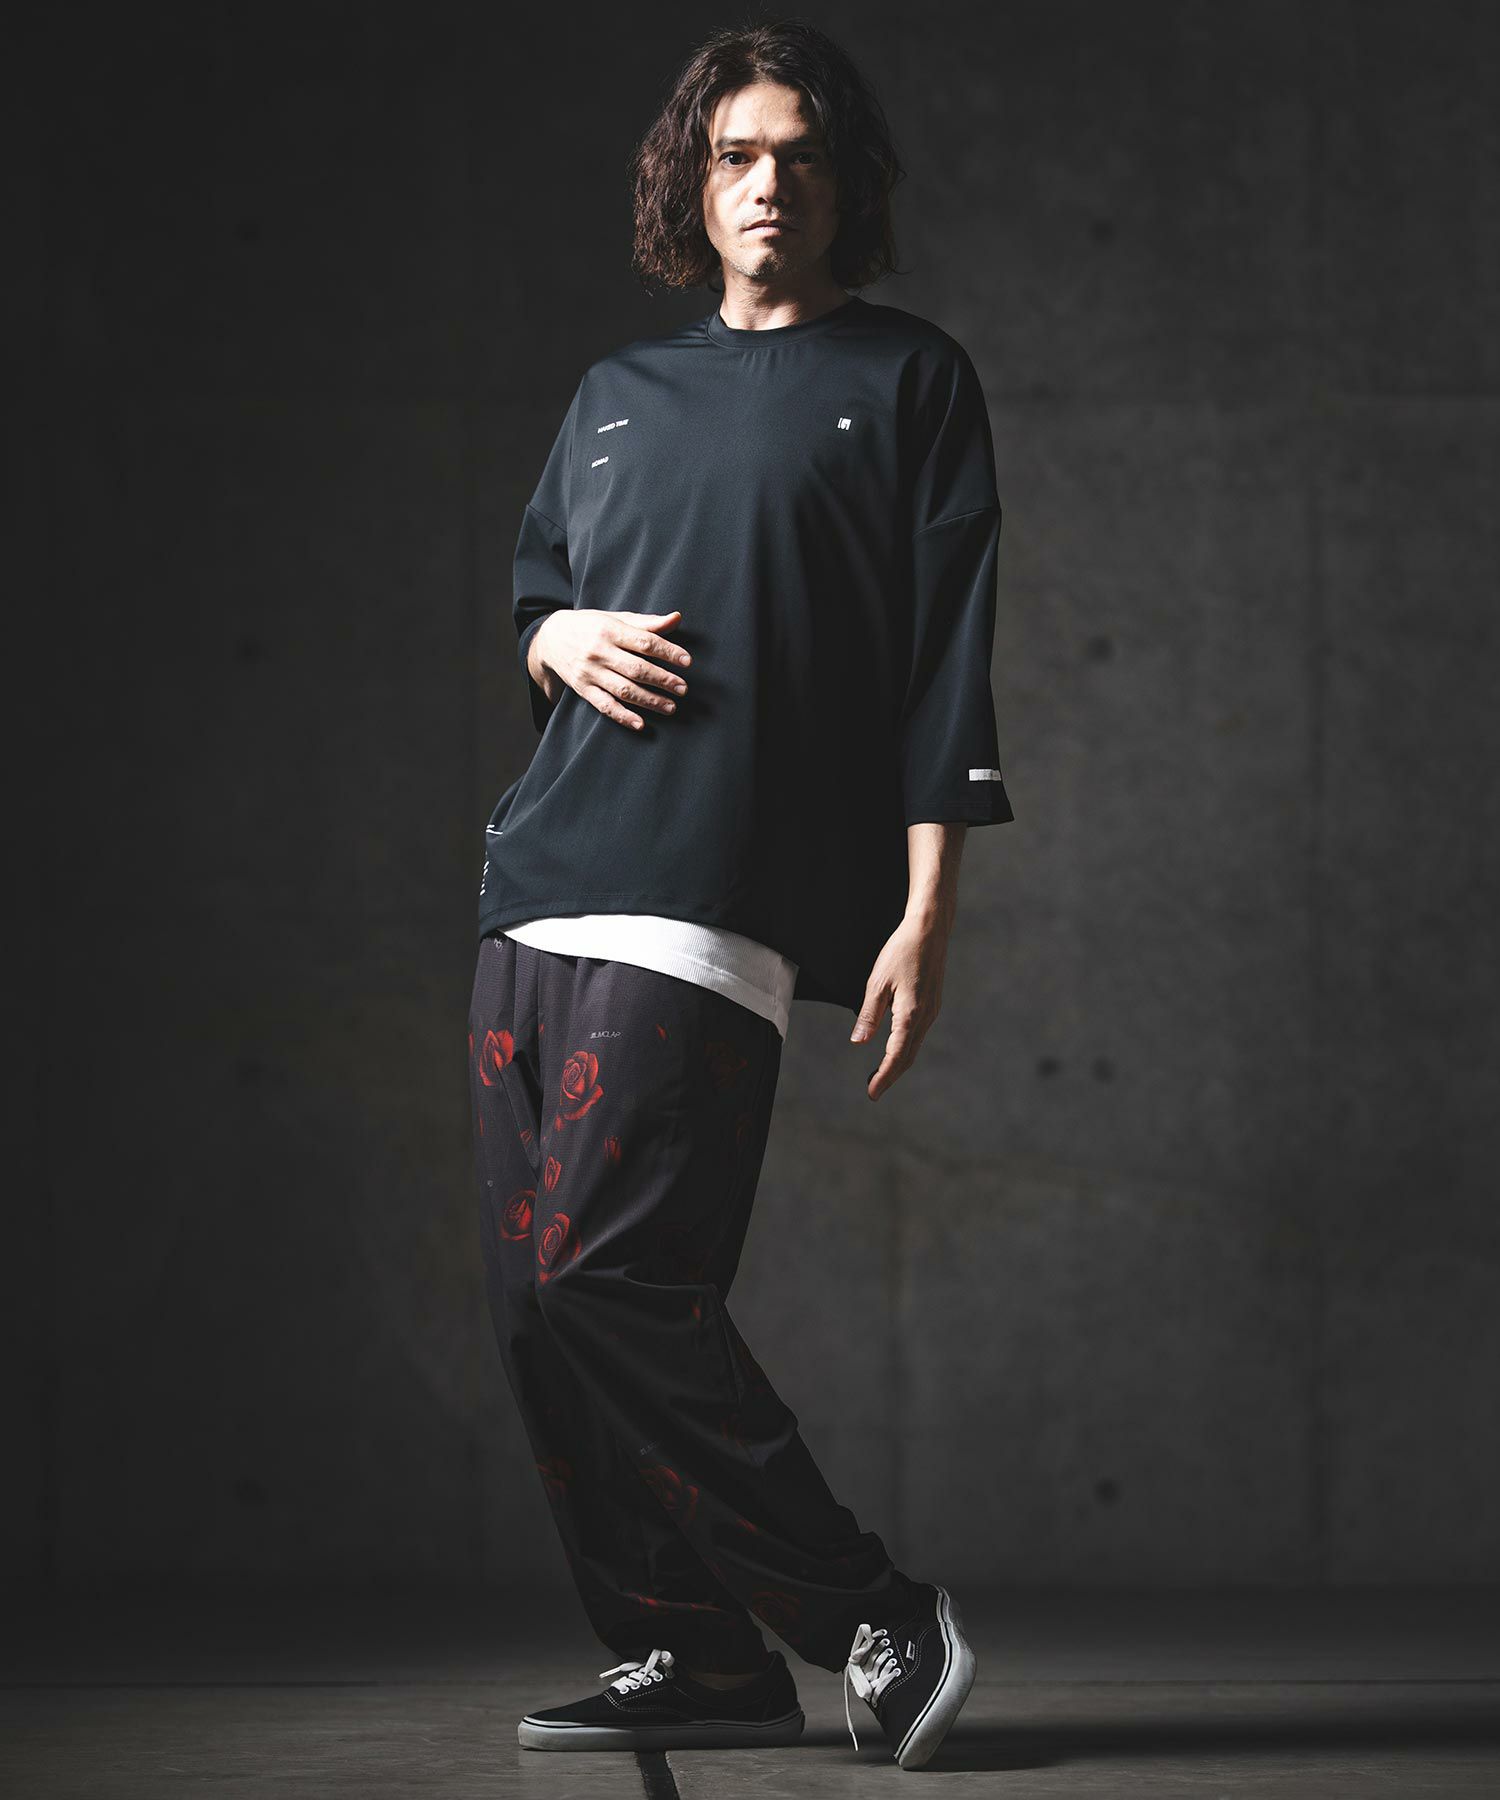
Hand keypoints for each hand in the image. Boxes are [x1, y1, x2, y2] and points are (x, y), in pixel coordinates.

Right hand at [531, 608, 690, 729]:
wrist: (550, 638)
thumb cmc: (591, 626)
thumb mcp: (616, 619)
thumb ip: (646, 623)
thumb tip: (676, 618)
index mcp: (610, 630)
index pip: (645, 642)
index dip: (668, 652)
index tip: (687, 661)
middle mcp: (599, 651)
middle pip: (636, 668)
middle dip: (663, 680)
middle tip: (683, 688)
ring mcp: (590, 673)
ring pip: (624, 690)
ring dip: (649, 700)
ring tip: (670, 707)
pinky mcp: (583, 689)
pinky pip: (605, 706)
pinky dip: (623, 716)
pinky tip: (640, 724)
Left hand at [848, 913, 951, 1099]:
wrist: (930, 930)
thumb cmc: (902, 951)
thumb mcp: (878, 982)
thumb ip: (869, 1014)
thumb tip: (859, 1042)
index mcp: (911, 1013)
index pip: (896, 1054)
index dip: (884, 1076)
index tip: (872, 1093)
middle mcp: (925, 1016)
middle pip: (908, 1056)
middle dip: (890, 1075)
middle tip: (873, 1091)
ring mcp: (931, 1011)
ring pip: (914, 1046)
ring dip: (897, 1062)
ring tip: (879, 1074)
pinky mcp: (931, 1004)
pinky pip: (918, 1034)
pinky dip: (905, 1047)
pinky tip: (894, 1048)